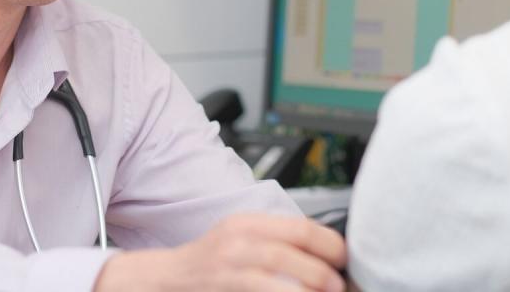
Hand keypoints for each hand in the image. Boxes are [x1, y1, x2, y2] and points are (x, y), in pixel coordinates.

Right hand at [94, 214, 346, 291]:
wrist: (164, 280)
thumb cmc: (207, 264)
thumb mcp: (239, 241)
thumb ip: (274, 241)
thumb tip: (321, 255)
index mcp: (247, 223)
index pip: (300, 227)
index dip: (330, 244)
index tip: (345, 259)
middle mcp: (238, 239)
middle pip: (295, 249)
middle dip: (326, 271)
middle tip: (340, 285)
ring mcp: (229, 264)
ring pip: (283, 273)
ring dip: (311, 286)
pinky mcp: (224, 285)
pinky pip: (265, 291)